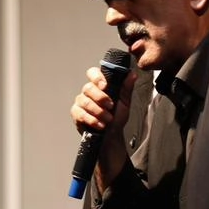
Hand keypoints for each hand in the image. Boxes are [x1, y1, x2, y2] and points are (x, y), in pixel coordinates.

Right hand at [71, 65, 136, 185]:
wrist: (112, 135)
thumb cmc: (117, 117)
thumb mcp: (125, 102)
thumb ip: (126, 88)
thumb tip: (132, 74)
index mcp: (99, 85)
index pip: (92, 73)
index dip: (97, 77)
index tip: (105, 86)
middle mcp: (88, 92)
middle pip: (88, 88)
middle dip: (100, 98)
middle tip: (111, 106)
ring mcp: (80, 102)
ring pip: (85, 101)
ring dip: (98, 111)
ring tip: (108, 119)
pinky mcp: (76, 114)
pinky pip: (80, 114)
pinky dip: (92, 120)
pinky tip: (100, 125)